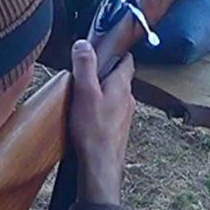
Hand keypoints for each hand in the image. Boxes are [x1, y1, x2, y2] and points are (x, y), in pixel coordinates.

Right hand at [67, 40, 134, 205]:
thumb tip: (84, 44)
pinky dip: (100, 109)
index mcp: (122, 86)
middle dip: (104, 73)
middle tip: (85, 73)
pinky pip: (110, 112)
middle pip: (119, 78)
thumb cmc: (93, 131)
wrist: (100, 165)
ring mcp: (124, 116)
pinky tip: (86, 116)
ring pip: (114, 96)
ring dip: (101, 92)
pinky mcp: (117, 129)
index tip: (103, 48)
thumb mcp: (84, 92)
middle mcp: (127, 99)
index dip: (116, 52)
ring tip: (82, 95)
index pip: (126, 60)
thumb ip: (85, 66)